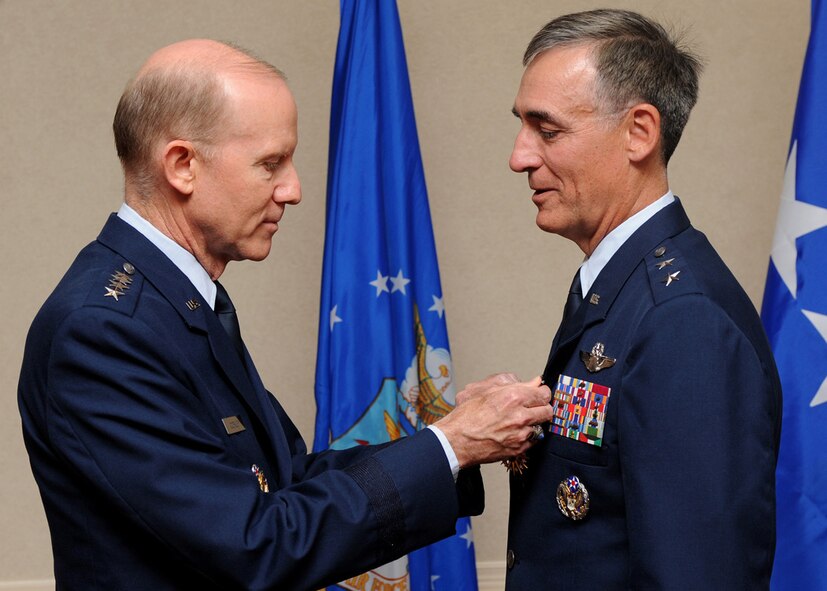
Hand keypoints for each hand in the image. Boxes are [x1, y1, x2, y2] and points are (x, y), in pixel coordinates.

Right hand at [435, 376, 552, 467]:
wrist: (457, 441)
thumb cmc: (466, 416)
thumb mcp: (485, 390)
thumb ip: (511, 382)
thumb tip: (531, 382)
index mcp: (513, 397)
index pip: (544, 393)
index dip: (541, 392)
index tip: (538, 393)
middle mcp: (520, 416)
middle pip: (548, 410)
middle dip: (542, 407)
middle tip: (532, 407)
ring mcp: (521, 434)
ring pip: (542, 426)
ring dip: (534, 422)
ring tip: (520, 421)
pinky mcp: (519, 449)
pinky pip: (533, 440)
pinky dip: (527, 436)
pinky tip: (514, 432)